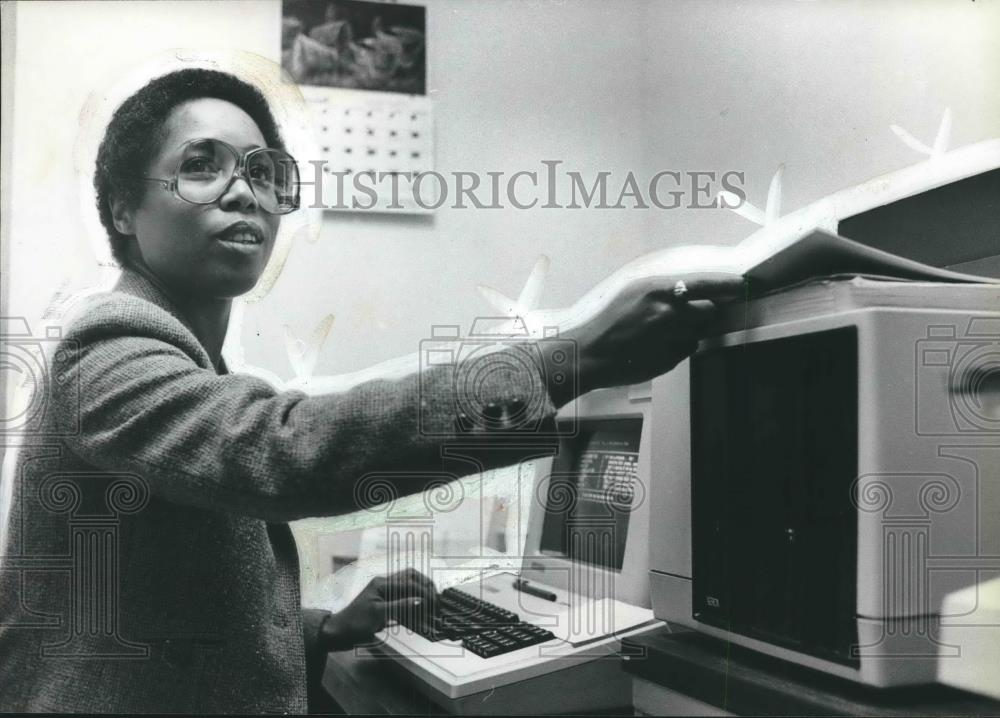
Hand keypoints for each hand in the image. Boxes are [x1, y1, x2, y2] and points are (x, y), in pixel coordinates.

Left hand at [319, 568, 436, 650]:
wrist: (339, 633)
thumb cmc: (355, 623)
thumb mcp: (378, 614)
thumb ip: (400, 605)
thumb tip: (420, 600)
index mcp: (382, 583)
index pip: (409, 583)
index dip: (424, 592)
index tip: (435, 602)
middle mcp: (384, 584)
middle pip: (410, 577)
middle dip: (425, 585)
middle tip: (436, 597)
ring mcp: (384, 593)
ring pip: (408, 585)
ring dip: (420, 590)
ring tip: (432, 601)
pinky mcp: (385, 603)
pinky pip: (403, 597)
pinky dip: (413, 601)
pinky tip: (420, 608)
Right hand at [545, 273, 743, 402]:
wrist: (591, 352)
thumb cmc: (609, 320)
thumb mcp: (635, 292)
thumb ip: (666, 290)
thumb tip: (696, 291)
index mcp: (659, 290)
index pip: (708, 284)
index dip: (730, 285)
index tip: (745, 284)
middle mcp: (668, 312)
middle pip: (709, 311)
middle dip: (703, 313)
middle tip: (682, 316)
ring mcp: (670, 338)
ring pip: (699, 333)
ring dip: (689, 332)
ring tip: (662, 333)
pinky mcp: (670, 360)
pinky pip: (686, 351)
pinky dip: (677, 348)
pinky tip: (655, 346)